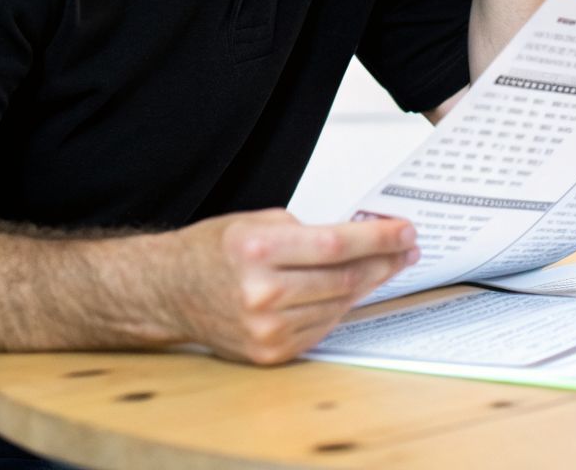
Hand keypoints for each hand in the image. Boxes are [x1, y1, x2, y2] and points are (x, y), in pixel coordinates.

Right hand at [163, 209, 418, 364]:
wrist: (169, 292)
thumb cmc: (213, 252)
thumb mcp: (256, 222)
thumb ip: (307, 232)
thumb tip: (363, 238)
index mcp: (257, 250)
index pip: (335, 244)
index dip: (378, 238)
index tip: (405, 232)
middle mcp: (260, 292)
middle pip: (343, 278)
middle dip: (384, 261)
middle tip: (406, 249)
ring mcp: (265, 328)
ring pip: (338, 305)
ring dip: (368, 285)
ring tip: (385, 267)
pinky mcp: (269, 352)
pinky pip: (322, 328)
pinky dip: (340, 308)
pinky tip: (350, 291)